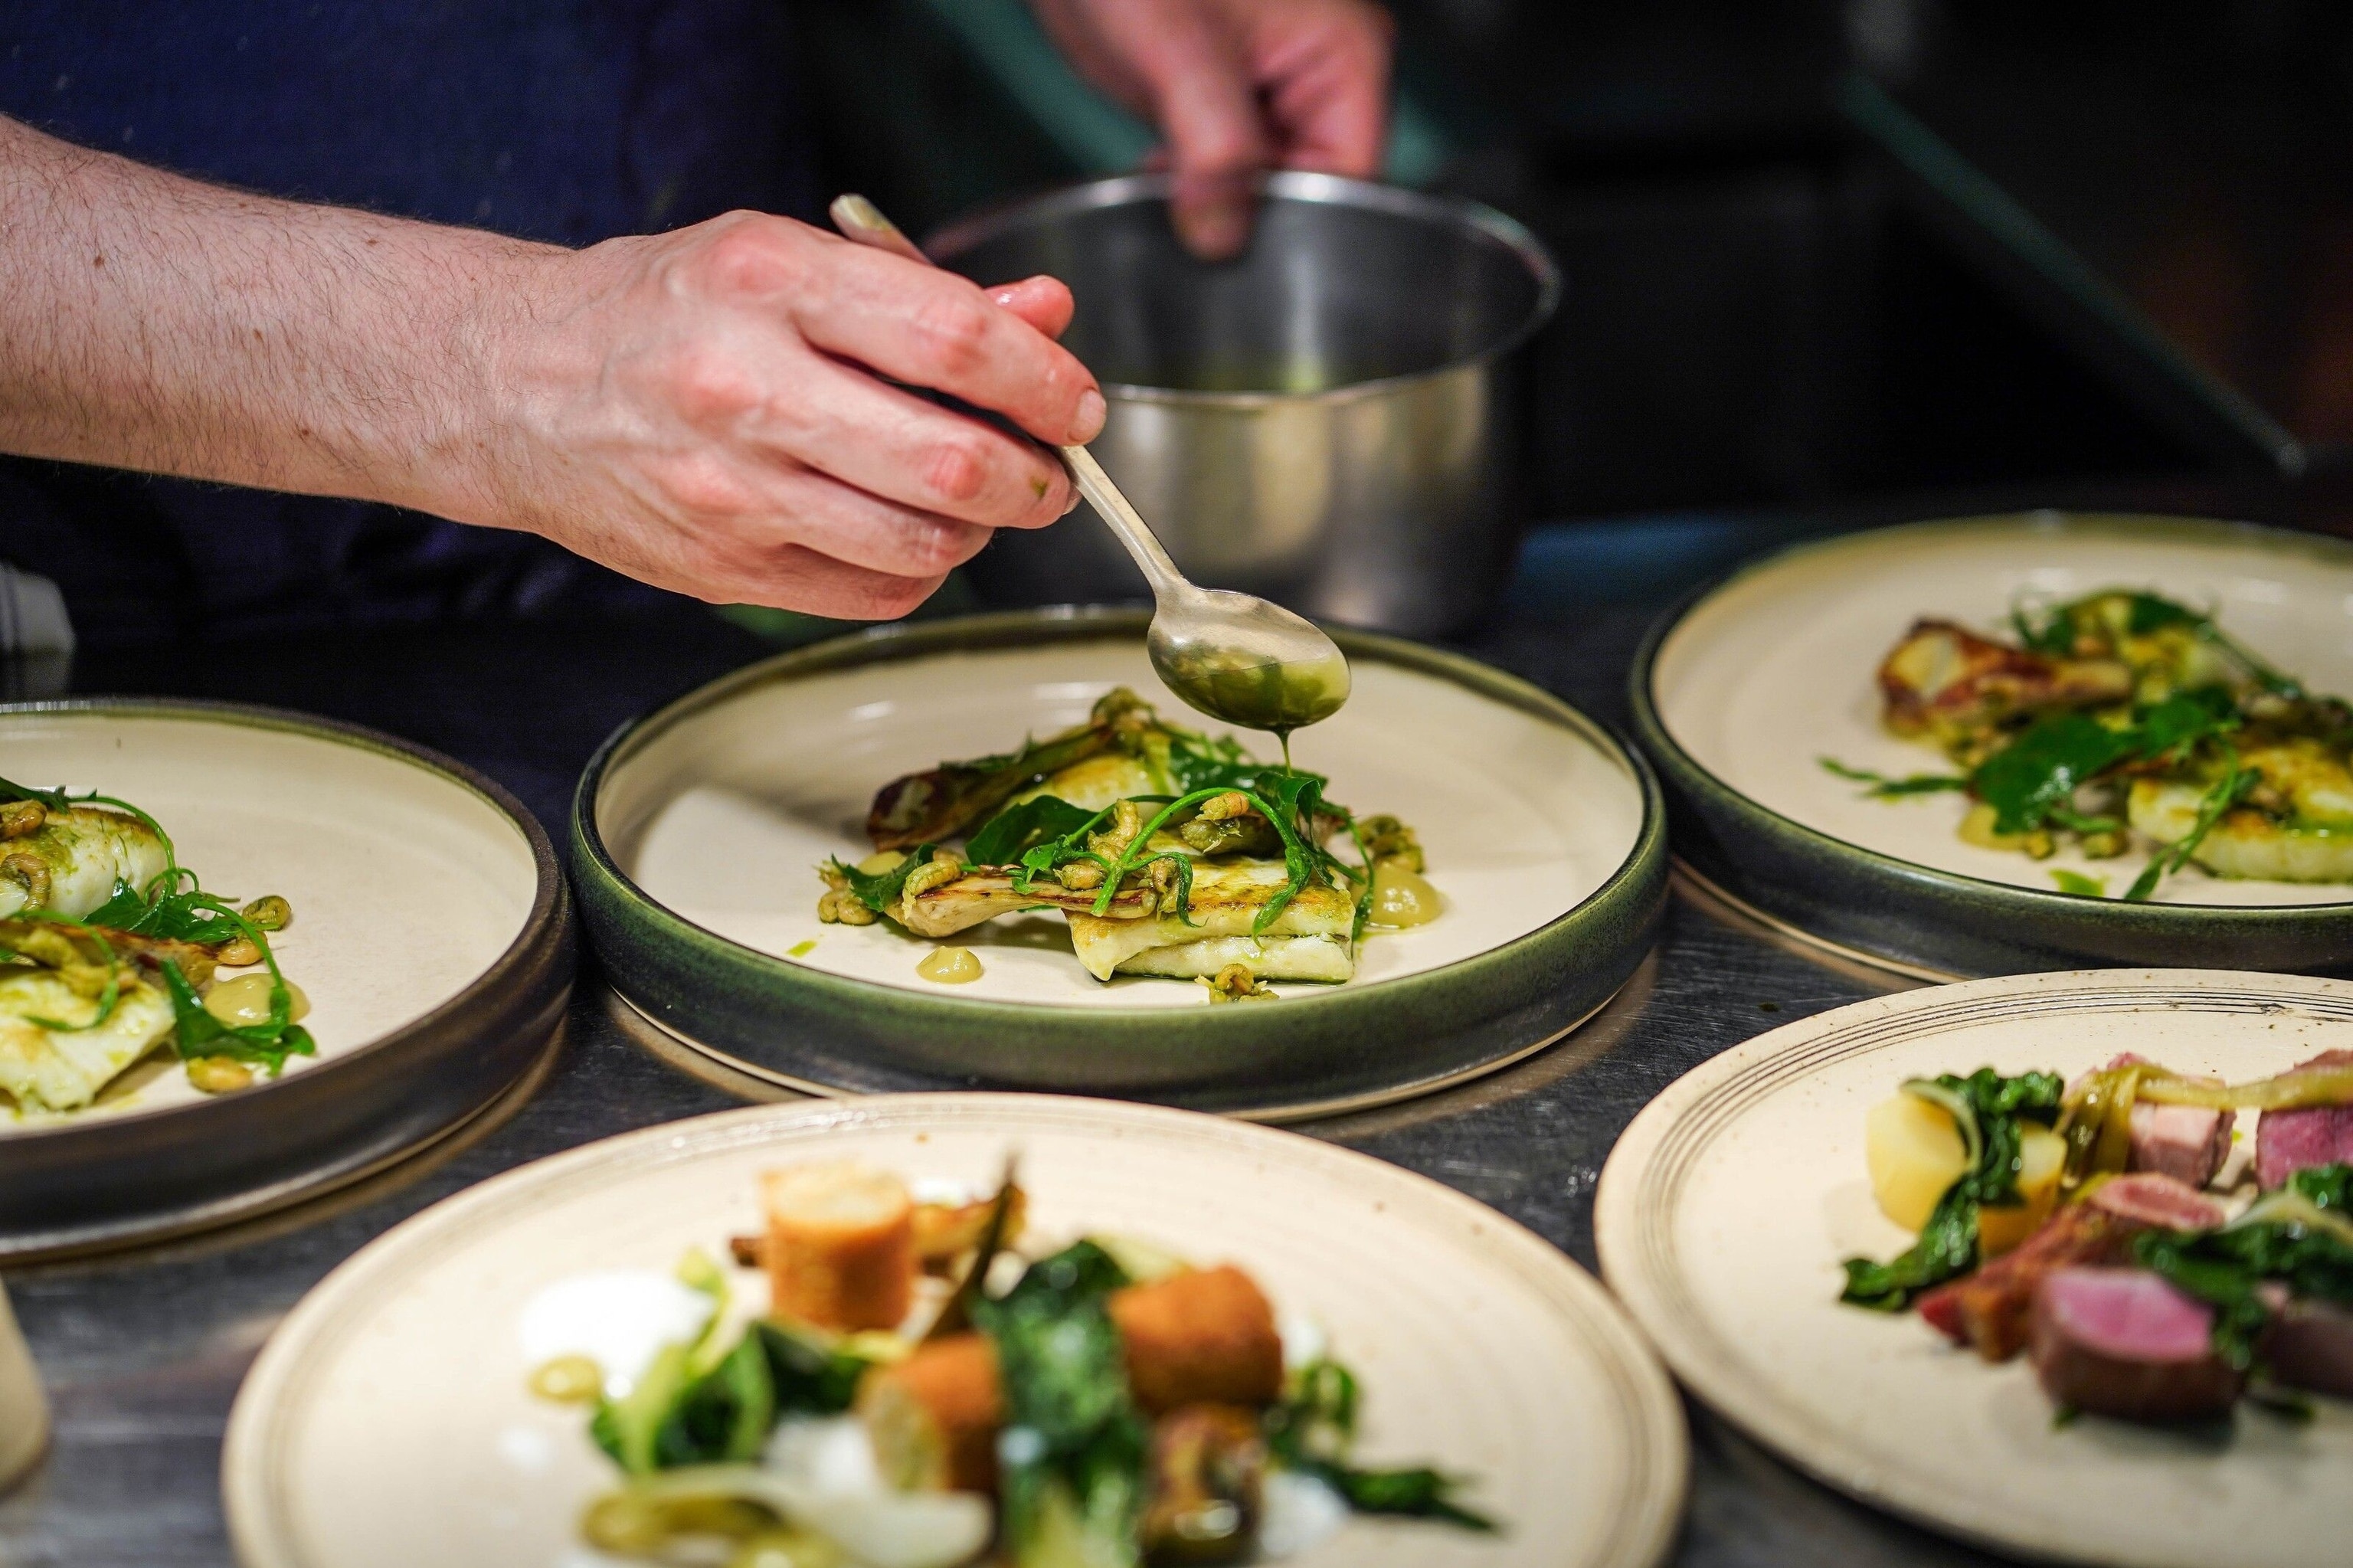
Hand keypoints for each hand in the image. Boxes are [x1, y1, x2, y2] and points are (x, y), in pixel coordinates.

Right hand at [473, 212, 1103, 617]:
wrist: (518, 385)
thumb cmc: (670, 309)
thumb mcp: (790, 260)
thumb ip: (925, 294)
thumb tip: (1048, 319)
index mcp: (771, 281)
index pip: (951, 339)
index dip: (1042, 382)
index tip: (1075, 404)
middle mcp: (745, 387)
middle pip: (948, 462)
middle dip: (1035, 479)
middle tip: (1051, 472)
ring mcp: (731, 491)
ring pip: (921, 545)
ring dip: (981, 531)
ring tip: (976, 499)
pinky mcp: (723, 570)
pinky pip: (874, 594)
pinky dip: (918, 571)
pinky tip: (902, 531)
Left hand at [1033, 0, 1392, 257]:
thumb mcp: (1178, 52)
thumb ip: (1213, 148)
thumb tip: (1223, 235)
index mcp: (1346, 52)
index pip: (1353, 177)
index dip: (1299, 219)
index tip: (1239, 234)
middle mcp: (1323, 72)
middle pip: (1314, 187)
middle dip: (1254, 210)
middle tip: (1192, 203)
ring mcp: (1278, 87)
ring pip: (1269, 184)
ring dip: (1221, 198)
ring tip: (1171, 170)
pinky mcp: (1232, 99)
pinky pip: (1233, 167)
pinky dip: (1198, 181)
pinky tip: (1161, 165)